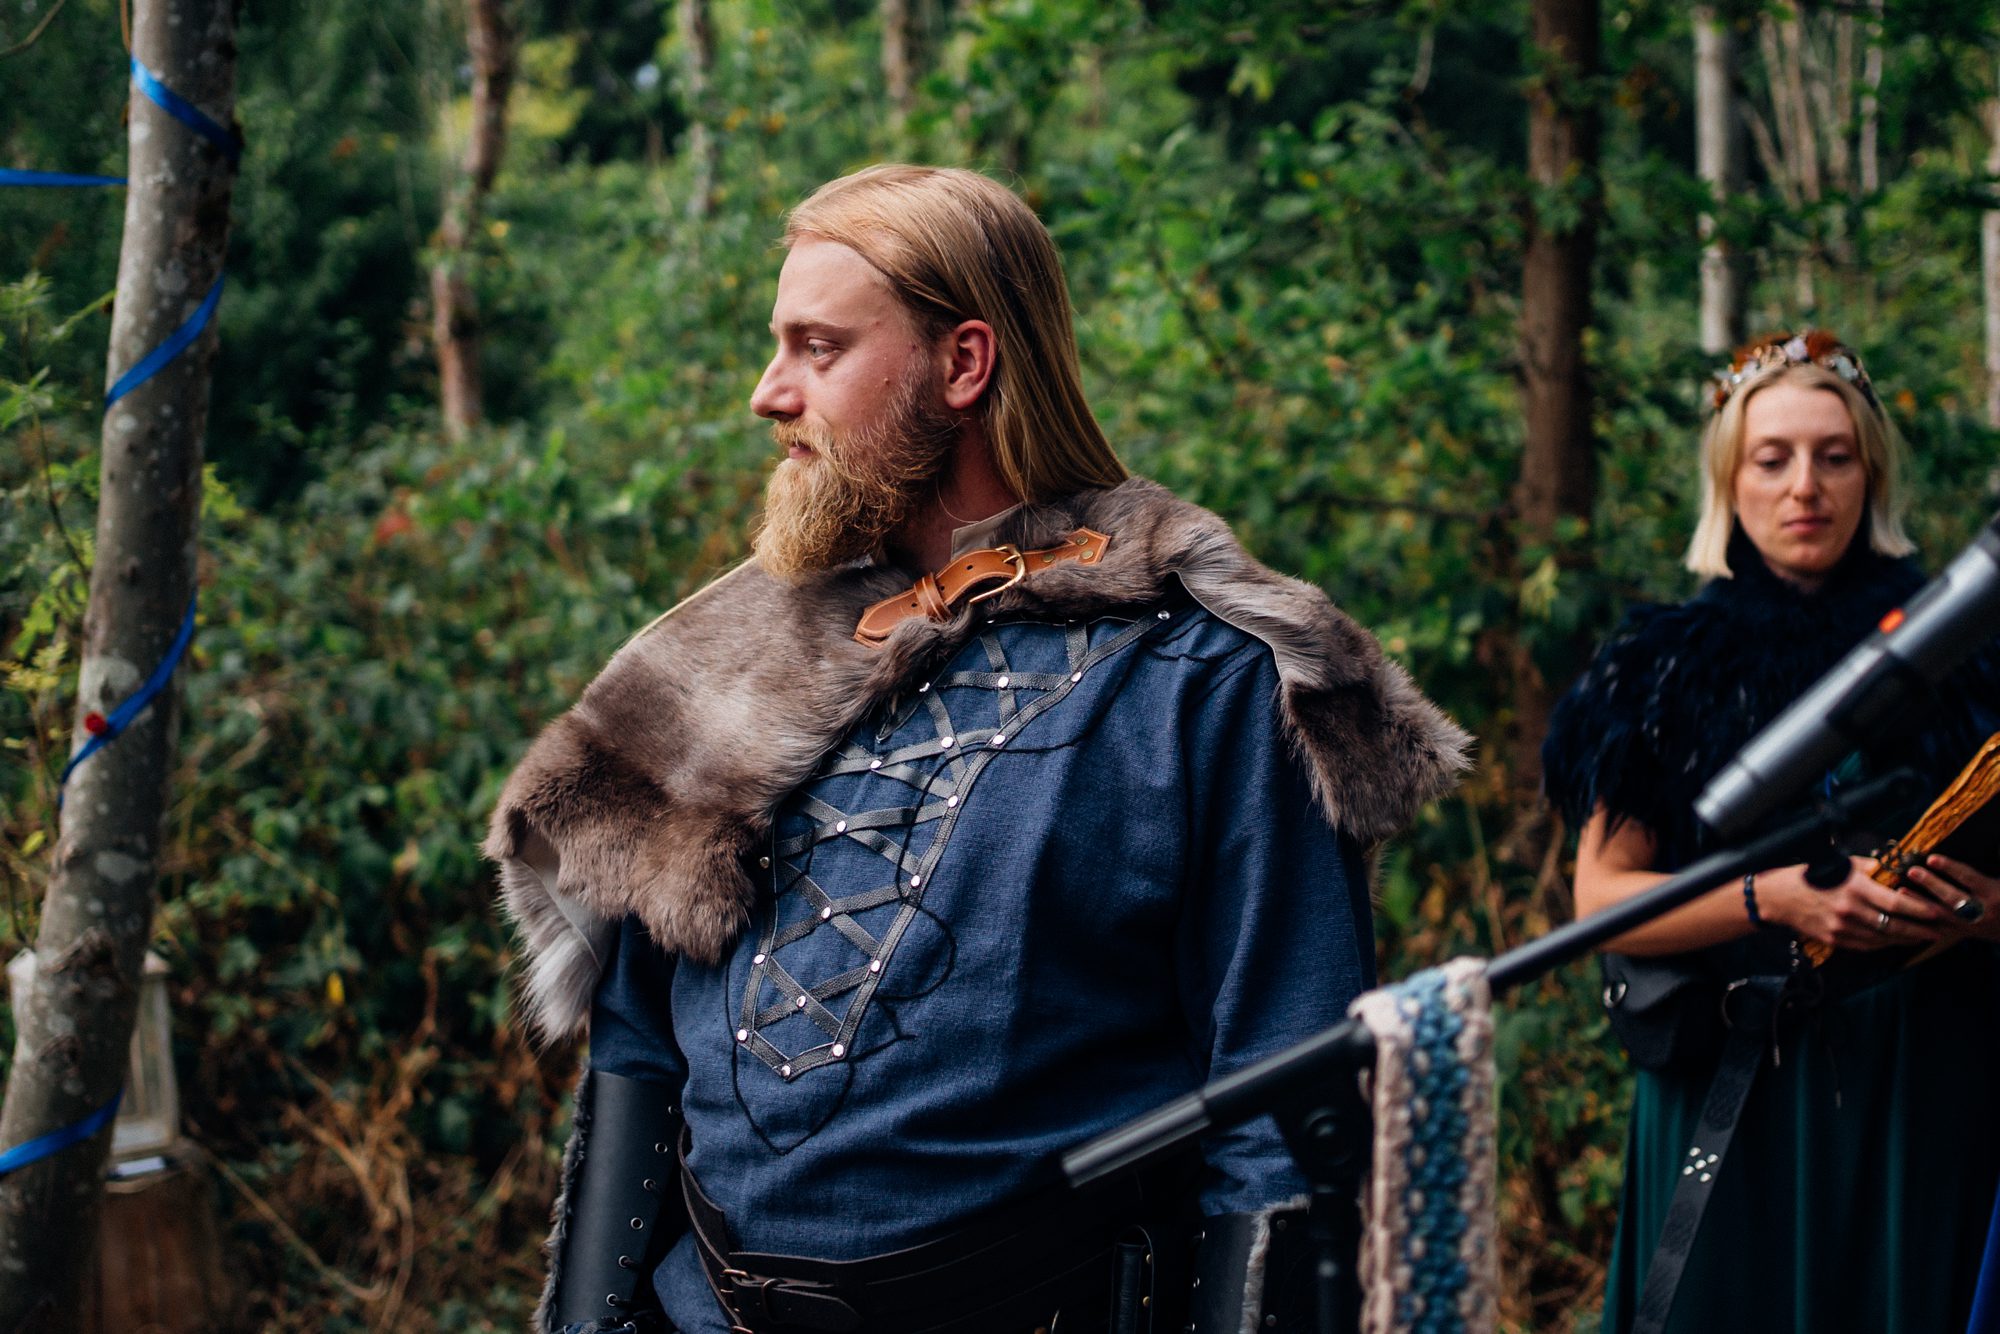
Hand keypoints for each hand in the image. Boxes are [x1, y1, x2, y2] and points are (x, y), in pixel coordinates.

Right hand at [1759, 856, 1950, 952]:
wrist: (1779, 897)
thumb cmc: (1813, 875)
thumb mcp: (1842, 864)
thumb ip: (1871, 868)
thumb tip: (1898, 870)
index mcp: (1854, 887)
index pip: (1896, 902)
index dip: (1919, 909)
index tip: (1935, 911)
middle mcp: (1849, 910)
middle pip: (1894, 925)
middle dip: (1919, 930)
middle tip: (1936, 931)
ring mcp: (1841, 928)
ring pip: (1882, 939)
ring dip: (1904, 939)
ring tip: (1920, 936)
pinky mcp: (1834, 939)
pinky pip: (1866, 945)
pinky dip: (1883, 943)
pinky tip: (1894, 940)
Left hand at [1906, 853, 1999, 943]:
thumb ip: (1990, 864)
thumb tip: (1985, 845)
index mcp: (1995, 894)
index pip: (1969, 878)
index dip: (1950, 868)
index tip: (1931, 858)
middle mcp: (1983, 912)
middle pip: (1953, 897)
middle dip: (1931, 884)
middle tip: (1912, 871)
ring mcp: (1972, 925)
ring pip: (1943, 915)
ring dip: (1920, 903)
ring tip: (1901, 890)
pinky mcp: (1963, 934)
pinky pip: (1939, 930)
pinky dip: (1921, 921)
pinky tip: (1906, 913)